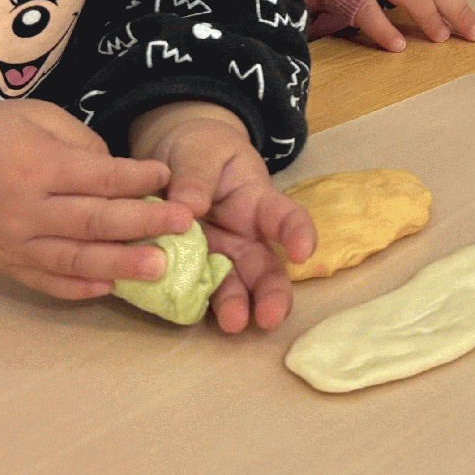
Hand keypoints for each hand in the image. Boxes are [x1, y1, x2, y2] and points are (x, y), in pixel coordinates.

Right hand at [0, 98, 187, 301]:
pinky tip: (111, 288)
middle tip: (183, 225)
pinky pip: (45, 282)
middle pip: (93, 221)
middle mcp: (25, 209)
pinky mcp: (4, 264)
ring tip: (158, 267)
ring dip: (119, 265)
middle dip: (143, 223)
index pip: (97, 177)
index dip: (136, 178)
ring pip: (73, 259)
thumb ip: (81, 144)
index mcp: (36, 164)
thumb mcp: (37, 117)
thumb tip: (122, 174)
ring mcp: (13, 242)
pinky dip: (78, 288)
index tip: (168, 176)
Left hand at [131, 102, 316, 333]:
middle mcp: (243, 236)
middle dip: (272, 293)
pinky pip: (194, 289)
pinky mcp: (190, 269)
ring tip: (232, 325)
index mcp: (255, 201)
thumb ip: (195, 176)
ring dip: (236, 305)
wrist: (170, 159)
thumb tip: (189, 207)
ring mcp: (217, 256)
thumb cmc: (198, 149)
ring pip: (234, 285)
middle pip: (266, 266)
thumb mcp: (198, 151)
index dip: (298, 234)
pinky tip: (188, 313)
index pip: (285, 217)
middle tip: (269, 317)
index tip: (304, 252)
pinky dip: (192, 302)